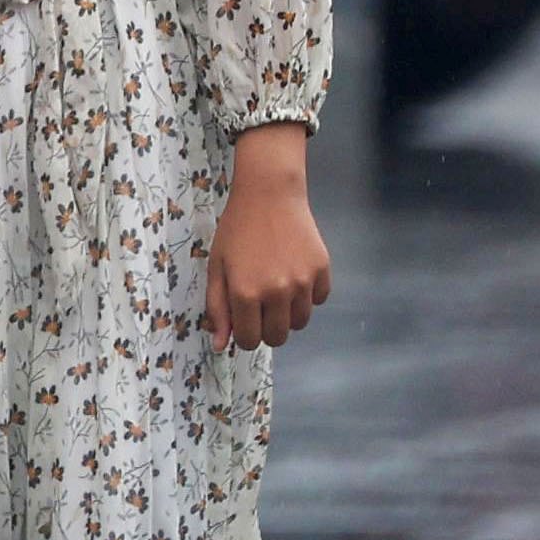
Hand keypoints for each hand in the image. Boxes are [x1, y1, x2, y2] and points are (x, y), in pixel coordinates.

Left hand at [204, 126, 329, 348]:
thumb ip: (217, 309)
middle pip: (277, 338)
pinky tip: (294, 272)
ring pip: (300, 322)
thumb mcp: (217, 267)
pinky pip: (318, 300)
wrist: (269, 194)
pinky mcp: (322, 271)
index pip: (249, 341)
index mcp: (246, 294)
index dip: (244, 334)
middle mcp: (277, 292)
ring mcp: (303, 282)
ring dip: (287, 313)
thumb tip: (220, 345)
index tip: (243, 319)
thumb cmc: (237, 230)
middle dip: (266, 328)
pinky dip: (308, 295)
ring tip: (277, 286)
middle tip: (260, 304)